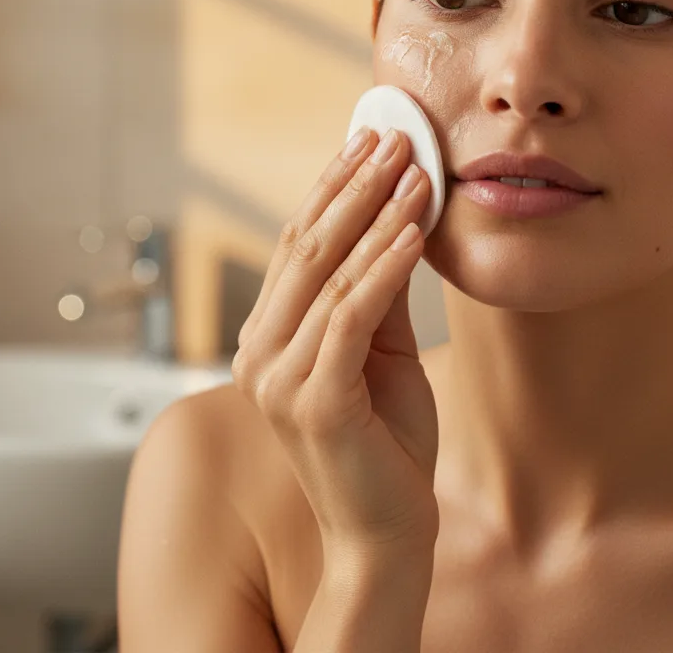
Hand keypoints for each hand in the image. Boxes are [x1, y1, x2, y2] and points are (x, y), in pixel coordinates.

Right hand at [232, 127, 439, 557]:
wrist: (383, 534)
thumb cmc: (384, 443)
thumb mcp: (379, 352)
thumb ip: (375, 292)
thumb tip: (393, 218)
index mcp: (265, 339)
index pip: (296, 247)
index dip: (330, 189)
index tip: (365, 143)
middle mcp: (258, 352)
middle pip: (305, 248)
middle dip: (352, 186)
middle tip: (390, 136)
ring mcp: (278, 378)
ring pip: (328, 273)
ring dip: (375, 214)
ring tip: (412, 169)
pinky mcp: (312, 401)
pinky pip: (352, 316)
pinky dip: (384, 268)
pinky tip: (413, 232)